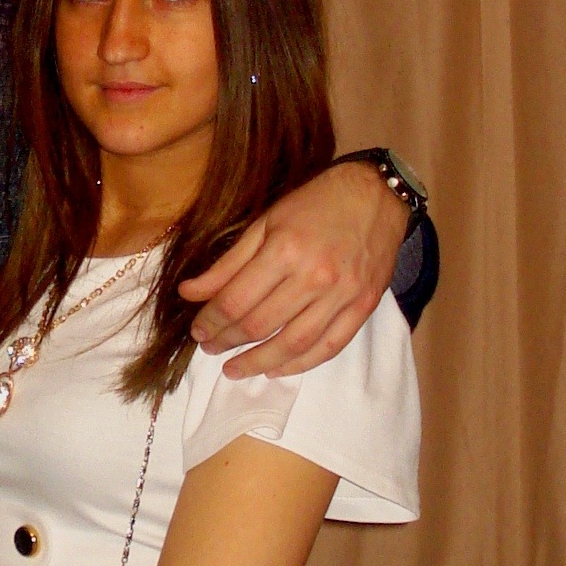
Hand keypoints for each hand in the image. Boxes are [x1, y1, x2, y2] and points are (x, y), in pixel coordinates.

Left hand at [179, 160, 407, 378]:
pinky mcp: (363, 307)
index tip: (197, 330)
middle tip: (210, 348)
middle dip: (228, 341)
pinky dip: (299, 364)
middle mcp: (314, 276)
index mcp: (285, 250)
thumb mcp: (264, 223)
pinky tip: (276, 369)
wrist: (377, 196)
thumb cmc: (315, 205)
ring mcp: (342, 295)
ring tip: (235, 369)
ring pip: (293, 344)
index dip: (211, 320)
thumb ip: (227, 263)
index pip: (237, 300)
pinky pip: (328, 347)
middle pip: (260, 324)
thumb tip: (188, 293)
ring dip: (258, 362)